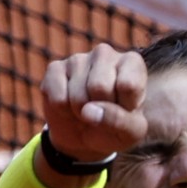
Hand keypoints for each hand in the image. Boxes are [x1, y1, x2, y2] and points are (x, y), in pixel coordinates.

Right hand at [40, 43, 148, 161]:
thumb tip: (89, 111)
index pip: (128, 85)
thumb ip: (120, 121)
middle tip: (102, 111)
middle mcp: (104, 53)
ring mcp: (78, 59)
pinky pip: (58, 97)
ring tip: (87, 110)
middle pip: (100, 87)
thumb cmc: (116, 128)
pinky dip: (63, 111)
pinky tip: (69, 106)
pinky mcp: (54, 69)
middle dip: (100, 109)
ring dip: (81, 113)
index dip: (125, 107)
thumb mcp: (130, 132)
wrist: (85, 134)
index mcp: (132, 62)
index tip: (126, 109)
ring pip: (78, 94)